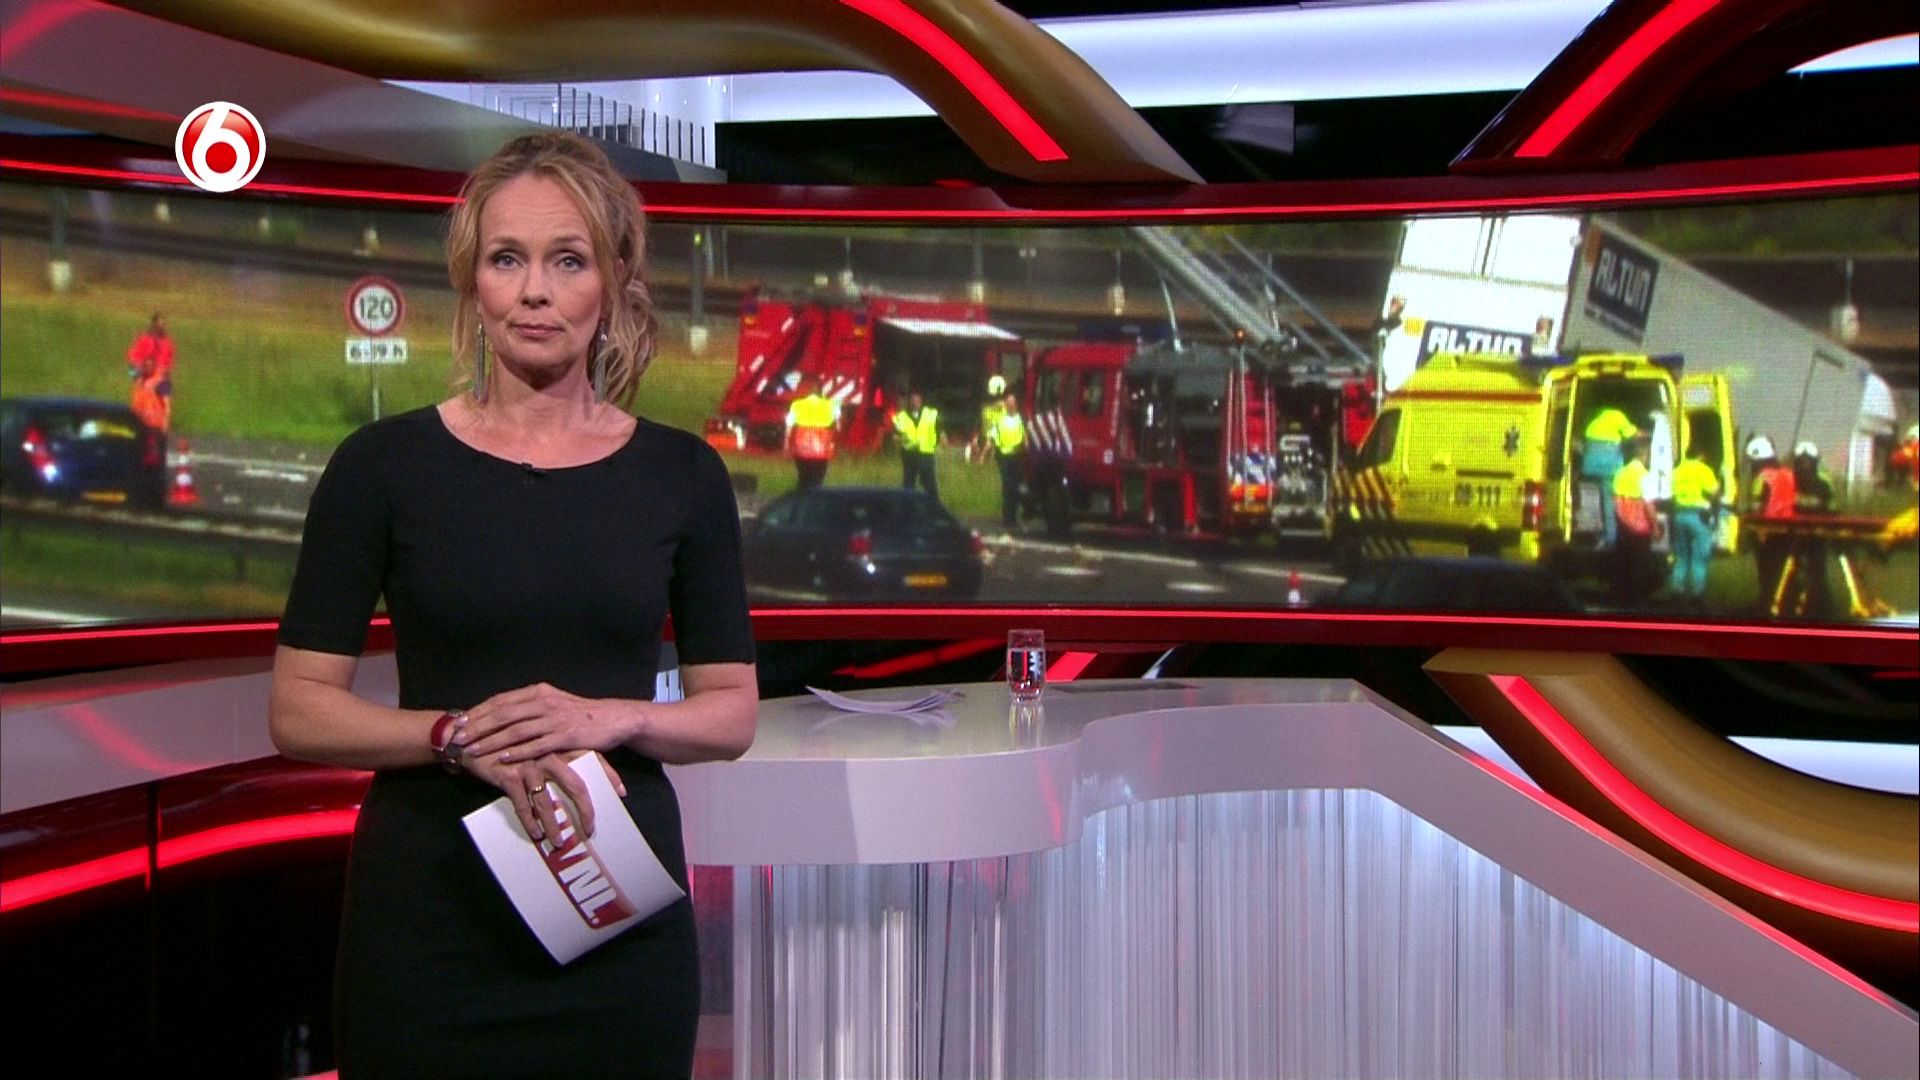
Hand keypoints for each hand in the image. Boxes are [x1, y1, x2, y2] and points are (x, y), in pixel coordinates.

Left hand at [458, 682, 638, 763]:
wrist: (613, 719)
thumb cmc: (580, 714)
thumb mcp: (554, 702)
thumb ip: (531, 707)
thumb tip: (503, 713)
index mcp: (539, 692)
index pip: (502, 700)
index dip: (480, 711)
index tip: (461, 721)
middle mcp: (544, 702)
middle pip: (504, 714)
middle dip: (479, 727)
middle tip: (459, 737)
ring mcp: (555, 719)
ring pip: (516, 730)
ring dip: (492, 741)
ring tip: (473, 750)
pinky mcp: (566, 736)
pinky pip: (537, 745)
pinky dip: (519, 752)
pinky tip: (504, 759)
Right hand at [461, 749, 626, 842]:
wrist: (470, 736)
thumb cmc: (509, 743)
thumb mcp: (537, 744)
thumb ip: (558, 755)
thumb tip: (579, 775)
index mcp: (557, 743)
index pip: (590, 759)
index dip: (607, 775)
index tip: (621, 792)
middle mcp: (546, 753)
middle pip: (574, 784)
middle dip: (584, 809)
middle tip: (590, 828)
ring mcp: (528, 764)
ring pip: (547, 801)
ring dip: (554, 825)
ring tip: (559, 842)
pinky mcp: (508, 775)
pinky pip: (522, 805)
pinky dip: (530, 822)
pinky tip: (536, 834)